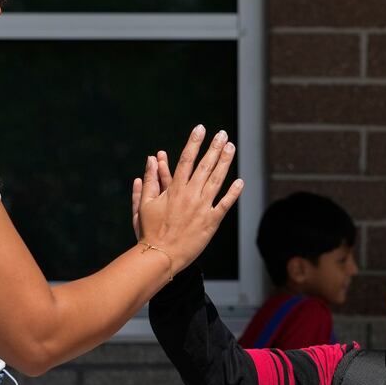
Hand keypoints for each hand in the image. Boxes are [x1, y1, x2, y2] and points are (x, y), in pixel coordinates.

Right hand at [131, 126, 243, 269]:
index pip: (186, 160)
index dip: (194, 143)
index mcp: (174, 190)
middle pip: (205, 166)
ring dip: (225, 163)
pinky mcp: (211, 222)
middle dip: (214, 148)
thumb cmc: (150, 231)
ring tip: (231, 148)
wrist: (161, 255)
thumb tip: (151, 160)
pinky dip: (233, 193)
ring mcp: (202, 208)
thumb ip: (150, 181)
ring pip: (217, 180)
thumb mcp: (145, 204)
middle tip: (222, 134)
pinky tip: (240, 182)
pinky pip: (224, 204)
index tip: (200, 129)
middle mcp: (190, 195)